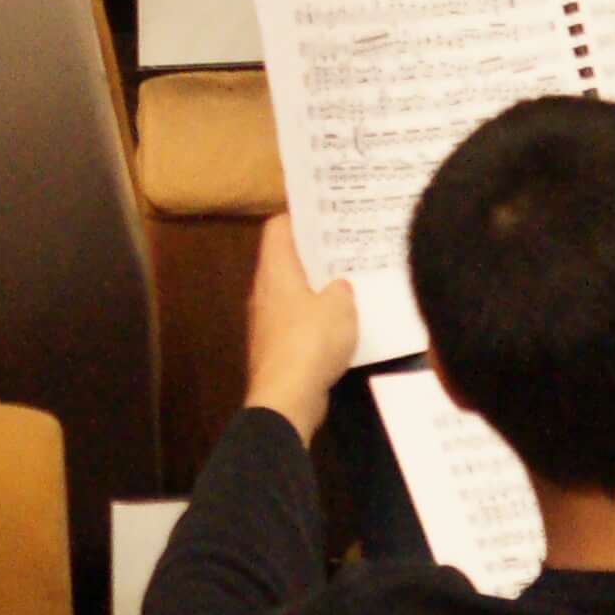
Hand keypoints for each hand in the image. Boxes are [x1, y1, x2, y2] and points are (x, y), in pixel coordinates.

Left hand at [246, 210, 364, 431]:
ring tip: (350, 284)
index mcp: (275, 271)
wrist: (286, 398)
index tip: (326, 215)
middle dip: (315, 255)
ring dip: (317, 291)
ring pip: (292, 294)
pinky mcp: (276, 349)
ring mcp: (267, 323)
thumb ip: (342, 289)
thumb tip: (338, 287)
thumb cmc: (311, 341)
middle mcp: (264, 292)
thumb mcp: (341, 306)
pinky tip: (342, 325)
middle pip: (286, 261)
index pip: (279, 228)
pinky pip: (297, 323)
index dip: (299, 217)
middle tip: (347, 249)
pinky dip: (316, 320)